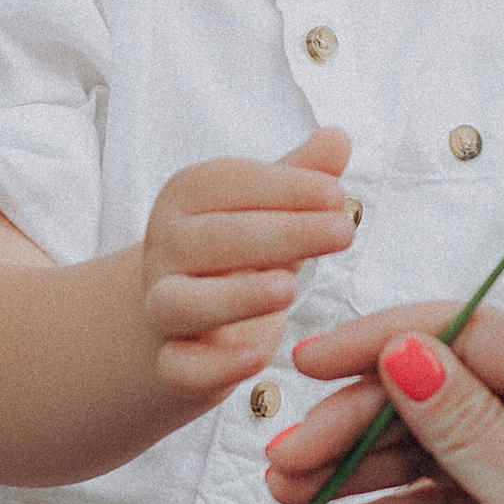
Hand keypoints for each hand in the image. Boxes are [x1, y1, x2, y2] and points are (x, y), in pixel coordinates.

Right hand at [140, 128, 357, 398]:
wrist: (187, 321)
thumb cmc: (240, 252)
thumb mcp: (270, 210)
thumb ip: (301, 177)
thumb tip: (339, 137)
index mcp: (186, 199)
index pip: (226, 183)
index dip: (283, 187)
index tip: (337, 195)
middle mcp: (165, 249)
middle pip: (209, 239)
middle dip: (280, 234)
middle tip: (343, 232)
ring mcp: (160, 307)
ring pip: (181, 302)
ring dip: (235, 296)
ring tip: (290, 289)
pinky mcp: (169, 362)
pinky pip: (180, 367)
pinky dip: (214, 366)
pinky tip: (258, 359)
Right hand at [268, 306, 503, 503]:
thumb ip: (463, 425)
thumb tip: (403, 345)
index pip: (474, 335)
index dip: (384, 340)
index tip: (307, 362)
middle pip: (445, 391)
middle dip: (358, 419)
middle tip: (282, 455)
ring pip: (435, 451)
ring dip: (360, 469)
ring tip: (285, 492)